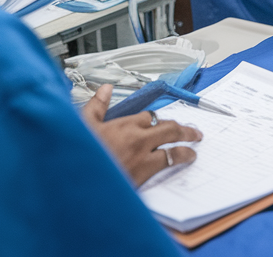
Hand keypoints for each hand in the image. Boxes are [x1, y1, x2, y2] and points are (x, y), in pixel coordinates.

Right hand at [80, 84, 202, 186]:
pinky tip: (185, 160)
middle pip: (169, 128)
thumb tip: (106, 89)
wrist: (78, 183)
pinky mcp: (144, 174)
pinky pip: (168, 164)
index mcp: (124, 125)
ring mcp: (143, 157)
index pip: (148, 117)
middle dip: (183, 129)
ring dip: (186, 146)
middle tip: (194, 133)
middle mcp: (138, 139)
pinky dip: (179, 160)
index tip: (158, 124)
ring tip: (194, 146)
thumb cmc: (79, 156)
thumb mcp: (82, 125)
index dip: (154, 120)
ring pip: (173, 147)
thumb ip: (97, 106)